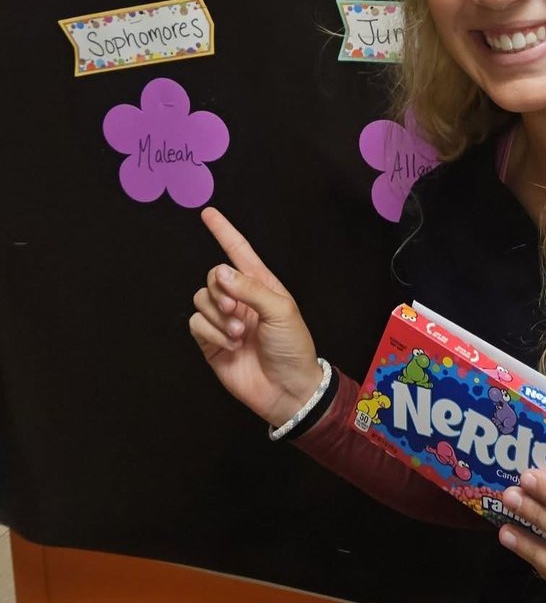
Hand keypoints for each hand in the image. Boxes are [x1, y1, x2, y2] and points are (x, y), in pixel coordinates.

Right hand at [190, 207, 324, 427]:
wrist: (287, 389)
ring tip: (239, 334)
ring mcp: (224, 320)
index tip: (208, 213)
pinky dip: (211, 333)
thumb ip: (250, 288)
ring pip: (201, 299)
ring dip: (218, 316)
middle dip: (221, 291)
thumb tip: (220, 271)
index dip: (224, 232)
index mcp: (262, 286)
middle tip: (238, 312)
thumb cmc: (293, 347)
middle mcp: (241, 299)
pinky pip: (195, 324)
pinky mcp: (211, 342)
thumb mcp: (280, 311)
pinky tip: (231, 345)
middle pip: (213, 276)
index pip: (239, 252)